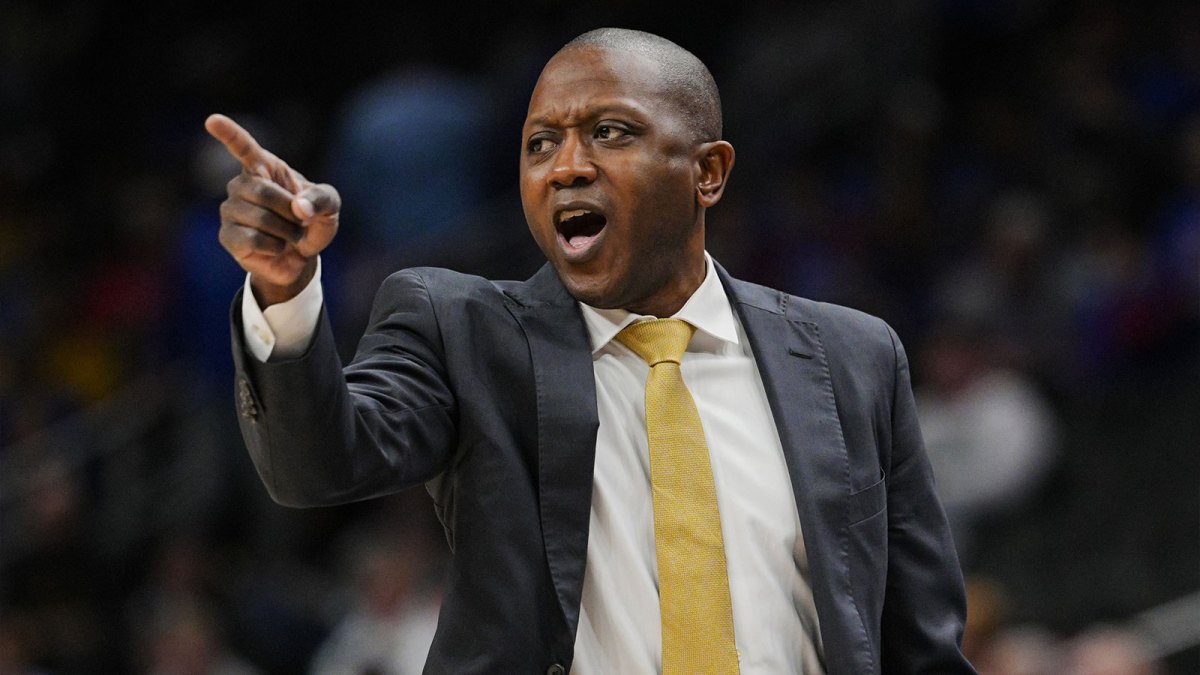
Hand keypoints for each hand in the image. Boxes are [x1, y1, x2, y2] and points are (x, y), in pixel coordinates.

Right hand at [205, 113, 339, 305]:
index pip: (244, 147)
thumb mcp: (329, 207)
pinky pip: (253, 240)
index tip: (212, 120)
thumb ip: (321, 199)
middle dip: (290, 211)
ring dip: (286, 232)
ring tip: (288, 235)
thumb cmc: (312, 223)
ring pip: (261, 218)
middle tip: (299, 222)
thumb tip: (299, 208)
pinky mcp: (227, 236)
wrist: (301, 257)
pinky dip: (275, 247)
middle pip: (262, 191)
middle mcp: (241, 184)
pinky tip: (275, 247)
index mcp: (265, 168)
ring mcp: (230, 210)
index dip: (230, 134)